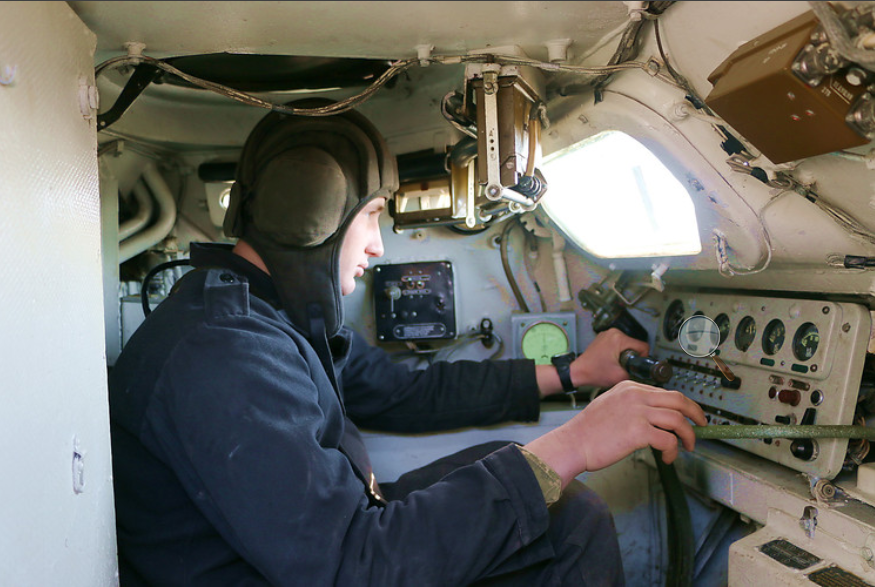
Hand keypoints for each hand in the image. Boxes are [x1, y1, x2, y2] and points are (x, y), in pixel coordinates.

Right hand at [524, 381, 706, 488]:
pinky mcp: (638, 432)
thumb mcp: (610, 405)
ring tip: (686, 446)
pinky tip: (667, 458)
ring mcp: (637, 412)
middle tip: (702, 426)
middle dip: (696, 414)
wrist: (573, 443)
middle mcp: (635, 395)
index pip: (665, 392)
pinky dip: (673, 451)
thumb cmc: (588, 430)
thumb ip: (632, 405)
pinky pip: (669, 440)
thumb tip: (657, 418)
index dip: (683, 405)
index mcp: (629, 387)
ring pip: (678, 420)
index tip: (689, 416)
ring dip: (688, 436)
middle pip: (679, 400)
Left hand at [571, 328, 648, 387]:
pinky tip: (610, 360)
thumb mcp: (620, 376)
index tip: (635, 365)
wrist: (578, 372)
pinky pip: (618, 345)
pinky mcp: (604, 338)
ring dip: (624, 355)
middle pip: (634, 345)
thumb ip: (636, 373)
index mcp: (618, 338)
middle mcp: (612, 332)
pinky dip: (617, 353)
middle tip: (621, 366)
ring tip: (615, 364)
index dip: (642, 358)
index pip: (642, 346)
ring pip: (626, 345)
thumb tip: (643, 372)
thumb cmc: (593, 372)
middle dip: (631, 357)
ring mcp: (607, 334)